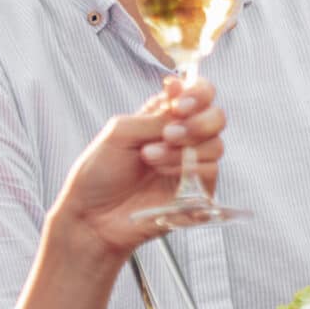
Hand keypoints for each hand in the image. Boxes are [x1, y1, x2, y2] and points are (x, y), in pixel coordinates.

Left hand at [51, 77, 227, 258]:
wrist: (92, 215)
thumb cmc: (99, 174)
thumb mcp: (120, 132)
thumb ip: (154, 114)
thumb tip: (181, 96)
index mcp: (165, 118)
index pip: (200, 94)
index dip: (197, 92)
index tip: (178, 102)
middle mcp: (183, 139)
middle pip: (217, 117)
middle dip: (197, 121)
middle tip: (168, 133)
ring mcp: (191, 165)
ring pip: (216, 144)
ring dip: (183, 148)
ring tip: (150, 157)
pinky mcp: (197, 192)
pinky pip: (211, 172)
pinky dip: (187, 168)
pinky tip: (160, 173)